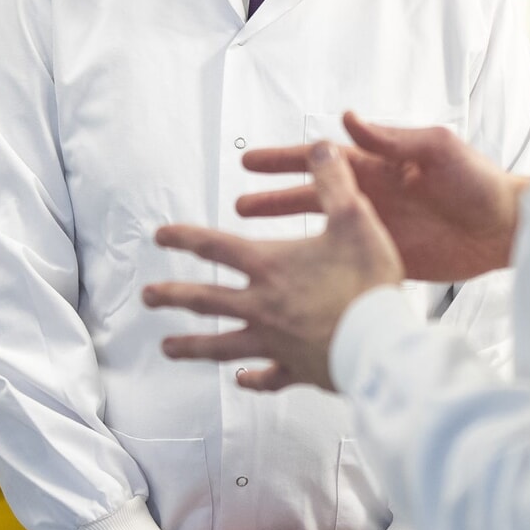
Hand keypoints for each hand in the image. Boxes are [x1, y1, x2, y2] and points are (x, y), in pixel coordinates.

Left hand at [145, 143, 403, 390]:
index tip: (161, 236)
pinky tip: (242, 380)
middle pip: (205, 299)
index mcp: (270, 266)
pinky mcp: (296, 370)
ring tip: (168, 348)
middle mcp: (263, 306)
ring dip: (192, 346)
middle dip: (172, 296)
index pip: (214, 247)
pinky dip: (253, 380)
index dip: (184, 238)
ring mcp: (274, 342)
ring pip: (221, 345)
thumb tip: (321, 149)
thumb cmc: (367, 284)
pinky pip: (267, 377)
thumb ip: (333, 183)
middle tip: (148, 297)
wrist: (381, 343)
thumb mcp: (353, 219)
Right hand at [237, 112, 528, 281]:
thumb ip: (391, 139)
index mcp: (377, 165)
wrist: (508, 229)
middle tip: (237, 206)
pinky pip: (344, 260)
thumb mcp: (436, 149)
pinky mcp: (387, 259)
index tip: (250, 163)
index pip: (319, 161)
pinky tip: (296, 276)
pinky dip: (318, 266)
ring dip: (289, 232)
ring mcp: (376, 229)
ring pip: (320, 229)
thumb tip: (347, 119)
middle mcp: (370, 195)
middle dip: (273, 198)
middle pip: (310, 195)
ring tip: (254, 240)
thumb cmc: (479, 181)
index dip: (284, 161)